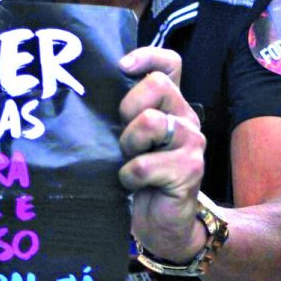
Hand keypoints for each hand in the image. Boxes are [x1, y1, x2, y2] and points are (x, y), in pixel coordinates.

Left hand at [116, 48, 207, 263]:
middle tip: (123, 138)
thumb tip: (88, 92)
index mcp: (171, 105)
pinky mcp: (189, 169)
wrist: (164, 225)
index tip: (122, 67)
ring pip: (150, 122)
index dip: (148, 56)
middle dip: (128, 109)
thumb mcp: (129, 140)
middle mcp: (187, 117)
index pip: (170, 64)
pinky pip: (143, 164)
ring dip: (128, 146)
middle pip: (156, 86)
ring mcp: (193, 142)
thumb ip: (124, 116)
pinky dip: (129, 177)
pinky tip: (134, 185)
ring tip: (128, 162)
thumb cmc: (140, 179)